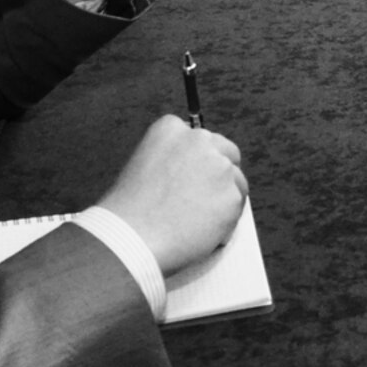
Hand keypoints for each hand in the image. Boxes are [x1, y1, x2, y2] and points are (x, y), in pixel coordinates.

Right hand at [96, 115, 247, 275]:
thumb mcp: (143, 167)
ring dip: (224, 198)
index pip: (198, 138)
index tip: (193, 176)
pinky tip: (203, 234)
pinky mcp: (232, 195)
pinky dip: (226, 222)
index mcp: (171, 129)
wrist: (131, 237)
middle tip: (207, 198)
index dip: (198, 160)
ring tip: (199, 222)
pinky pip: (237, 209)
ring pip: (236, 182)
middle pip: (226, 152)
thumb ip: (172, 162)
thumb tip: (197, 177)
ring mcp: (219, 166)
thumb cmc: (129, 211)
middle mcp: (199, 140)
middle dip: (220, 173)